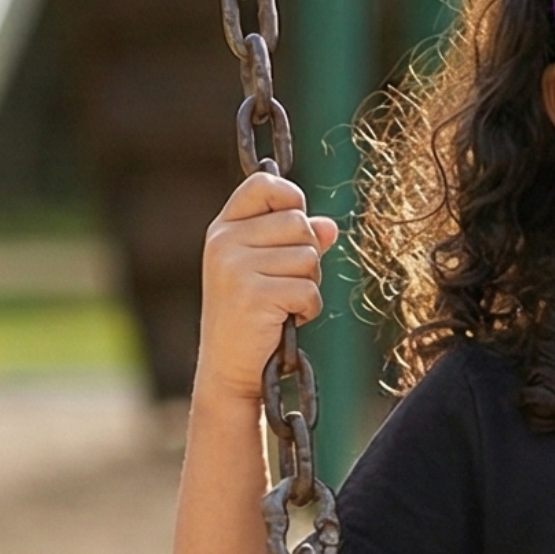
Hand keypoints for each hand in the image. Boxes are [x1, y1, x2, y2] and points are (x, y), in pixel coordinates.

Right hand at [196, 172, 339, 406]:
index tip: (296, 228)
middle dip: (308, 257)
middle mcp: (225, 241)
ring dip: (309, 286)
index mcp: (224, 229)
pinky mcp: (253, 294)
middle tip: (286, 286)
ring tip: (282, 306)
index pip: (264, 184)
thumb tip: (330, 226)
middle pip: (299, 222)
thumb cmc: (252, 319)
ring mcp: (235, 266)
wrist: (229, 369)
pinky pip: (309, 289)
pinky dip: (308, 310)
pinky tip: (285, 321)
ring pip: (309, 257)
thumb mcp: (268, 273)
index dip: (291, 199)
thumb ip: (295, 244)